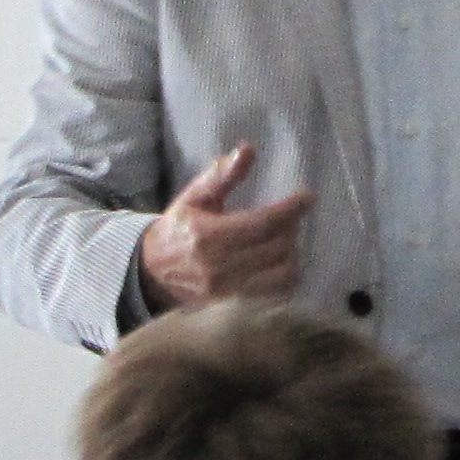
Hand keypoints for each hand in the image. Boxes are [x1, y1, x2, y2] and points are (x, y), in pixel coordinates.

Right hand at [136, 144, 311, 308]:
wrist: (151, 274)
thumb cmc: (178, 230)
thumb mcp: (194, 197)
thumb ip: (221, 175)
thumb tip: (247, 150)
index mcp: (209, 236)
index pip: (262, 223)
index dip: (290, 210)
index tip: (308, 197)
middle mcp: (219, 267)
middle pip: (277, 248)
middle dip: (291, 229)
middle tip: (290, 219)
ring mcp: (227, 294)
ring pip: (281, 274)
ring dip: (292, 254)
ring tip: (285, 242)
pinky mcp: (232, 310)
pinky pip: (275, 297)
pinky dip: (285, 279)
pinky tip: (280, 265)